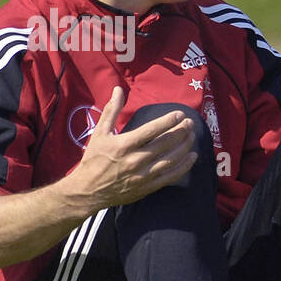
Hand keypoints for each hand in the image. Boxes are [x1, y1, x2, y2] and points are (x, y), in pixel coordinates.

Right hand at [66, 87, 197, 211]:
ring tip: (192, 135)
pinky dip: (184, 166)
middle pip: (165, 143)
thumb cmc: (94, 159)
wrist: (88, 191)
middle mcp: (136, 159)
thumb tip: (118, 89)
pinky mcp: (148, 187)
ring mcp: (143, 175)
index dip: (168, 121)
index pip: (152, 130)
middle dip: (181, 131)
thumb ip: (111, 110)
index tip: (180, 114)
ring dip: (185, 146)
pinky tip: (192, 157)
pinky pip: (171, 176)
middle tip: (190, 122)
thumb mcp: (99, 133)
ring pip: (171, 159)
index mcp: (124, 144)